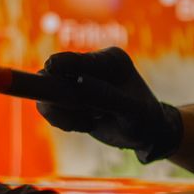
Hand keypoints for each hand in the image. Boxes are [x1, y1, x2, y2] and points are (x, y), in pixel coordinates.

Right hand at [36, 47, 183, 163]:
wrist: (146, 134)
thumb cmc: (144, 119)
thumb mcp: (131, 111)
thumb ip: (106, 96)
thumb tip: (78, 82)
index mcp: (110, 59)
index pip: (79, 59)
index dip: (62, 64)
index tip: (50, 67)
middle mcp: (91, 66)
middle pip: (55, 74)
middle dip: (63, 99)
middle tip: (87, 116)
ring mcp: (77, 81)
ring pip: (47, 94)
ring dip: (64, 114)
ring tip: (90, 123)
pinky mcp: (68, 98)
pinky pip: (50, 108)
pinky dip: (63, 121)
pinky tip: (86, 125)